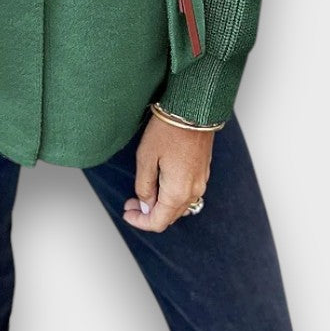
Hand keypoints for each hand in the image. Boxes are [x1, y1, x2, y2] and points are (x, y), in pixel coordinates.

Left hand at [123, 112, 212, 232]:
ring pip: (179, 206)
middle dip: (148, 214)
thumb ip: (144, 187)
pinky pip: (187, 193)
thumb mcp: (145, 158)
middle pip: (170, 216)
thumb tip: (145, 206)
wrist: (193, 108)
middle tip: (130, 202)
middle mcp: (193, 192)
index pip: (158, 222)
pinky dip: (172, 195)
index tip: (127, 212)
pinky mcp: (203, 171)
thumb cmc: (168, 130)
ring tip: (142, 193)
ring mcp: (201, 181)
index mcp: (177, 192)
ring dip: (160, 205)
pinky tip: (160, 183)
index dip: (140, 222)